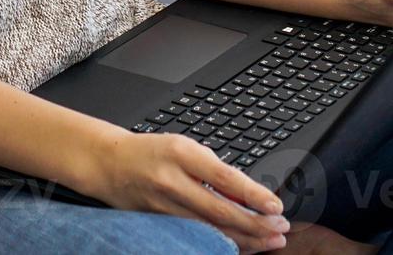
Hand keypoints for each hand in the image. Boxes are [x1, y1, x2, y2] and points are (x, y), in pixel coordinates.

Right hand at [76, 128, 290, 251]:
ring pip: (209, 230)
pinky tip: (241, 246)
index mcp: (182, 153)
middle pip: (220, 210)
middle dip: (256, 223)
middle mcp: (172, 181)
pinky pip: (195, 238)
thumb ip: (215, 170)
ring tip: (270, 241)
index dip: (254, 195)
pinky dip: (220, 244)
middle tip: (281, 228)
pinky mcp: (158, 224)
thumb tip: (250, 195)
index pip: (225, 178)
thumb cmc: (154, 153)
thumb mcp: (186, 147)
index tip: (276, 206)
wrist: (111, 164)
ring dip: (244, 238)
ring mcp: (162, 206)